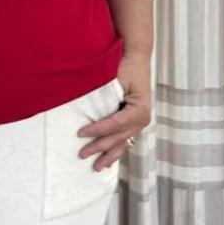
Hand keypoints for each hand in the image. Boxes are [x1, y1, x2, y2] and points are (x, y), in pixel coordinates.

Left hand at [77, 51, 151, 169]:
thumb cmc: (126, 67)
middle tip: (82, 154)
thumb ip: (106, 97)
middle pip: (118, 137)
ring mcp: (140, 121)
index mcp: (140, 110)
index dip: (98, 130)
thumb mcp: (117, 80)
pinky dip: (116, 149)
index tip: (80, 133)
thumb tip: (88, 112)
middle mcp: (142, 119)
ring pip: (123, 142)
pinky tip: (109, 159)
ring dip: (109, 155)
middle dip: (100, 147)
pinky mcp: (134, 121)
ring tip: (97, 167)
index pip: (115, 124)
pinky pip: (125, 138)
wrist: (136, 57)